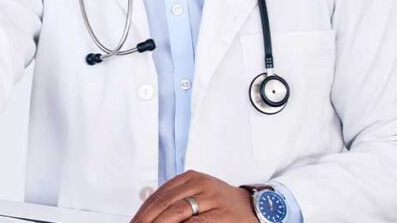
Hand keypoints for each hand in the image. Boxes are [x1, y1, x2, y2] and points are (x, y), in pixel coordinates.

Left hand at [130, 170, 257, 222]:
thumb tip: (147, 216)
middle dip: (147, 220)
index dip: (142, 212)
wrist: (254, 207)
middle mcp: (199, 184)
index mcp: (189, 178)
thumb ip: (175, 200)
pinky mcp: (222, 215)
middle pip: (164, 204)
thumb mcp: (197, 194)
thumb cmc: (220, 203)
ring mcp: (211, 198)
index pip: (158, 196)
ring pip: (177, 213)